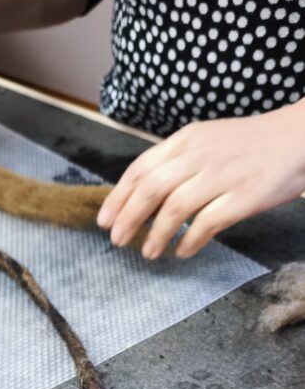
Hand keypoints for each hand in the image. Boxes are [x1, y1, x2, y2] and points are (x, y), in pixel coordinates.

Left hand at [97, 102, 304, 258]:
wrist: (299, 136)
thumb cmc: (251, 144)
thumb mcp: (208, 141)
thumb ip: (178, 162)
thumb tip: (145, 194)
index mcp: (187, 140)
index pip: (141, 168)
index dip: (118, 197)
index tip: (104, 219)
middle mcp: (200, 155)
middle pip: (151, 189)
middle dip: (128, 218)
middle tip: (117, 240)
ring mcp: (222, 176)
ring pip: (175, 208)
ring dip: (156, 234)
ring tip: (148, 252)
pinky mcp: (243, 197)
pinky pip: (207, 223)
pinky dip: (190, 240)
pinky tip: (182, 251)